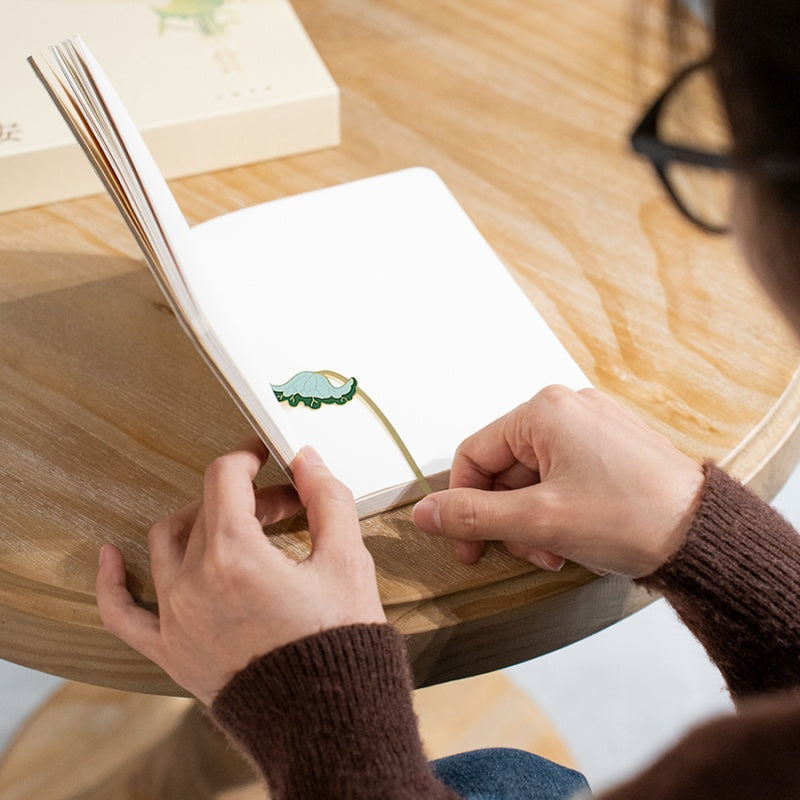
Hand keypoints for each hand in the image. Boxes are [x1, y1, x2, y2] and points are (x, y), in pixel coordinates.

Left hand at [96, 441, 385, 704]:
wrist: (327, 722)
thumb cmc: (339, 645)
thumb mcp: (347, 561)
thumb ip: (326, 499)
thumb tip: (306, 461)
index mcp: (236, 555)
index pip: (225, 478)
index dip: (248, 458)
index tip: (264, 456)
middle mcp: (194, 582)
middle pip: (207, 510)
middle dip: (247, 496)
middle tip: (285, 505)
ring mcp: (175, 618)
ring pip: (167, 543)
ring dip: (200, 522)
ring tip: (236, 526)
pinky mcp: (170, 651)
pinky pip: (123, 613)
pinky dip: (113, 580)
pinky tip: (110, 556)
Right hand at [413, 386, 703, 577]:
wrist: (706, 537)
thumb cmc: (631, 518)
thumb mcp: (538, 521)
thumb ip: (473, 515)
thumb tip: (422, 514)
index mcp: (544, 411)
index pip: (474, 454)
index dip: (462, 504)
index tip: (468, 547)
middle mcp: (567, 408)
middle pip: (505, 467)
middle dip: (510, 518)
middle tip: (530, 553)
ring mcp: (592, 425)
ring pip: (534, 476)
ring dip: (534, 520)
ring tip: (557, 551)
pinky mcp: (611, 446)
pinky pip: (563, 475)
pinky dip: (558, 508)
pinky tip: (575, 537)